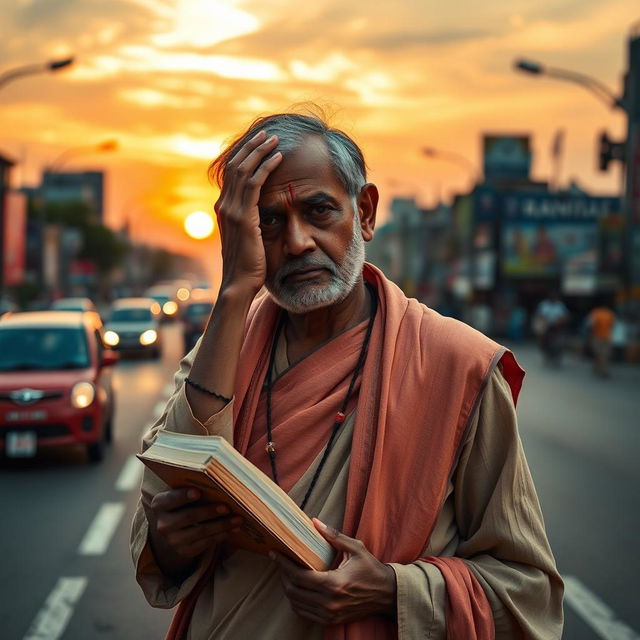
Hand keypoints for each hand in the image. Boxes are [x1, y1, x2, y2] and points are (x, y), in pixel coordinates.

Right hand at [147, 488, 241, 575]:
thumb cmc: (184, 503)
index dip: (183, 496)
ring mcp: (173, 540)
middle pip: (189, 516)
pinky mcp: (184, 551)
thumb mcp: (182, 495)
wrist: (175, 528)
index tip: (198, 492)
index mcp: (159, 505)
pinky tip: (233, 529)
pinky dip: (221, 535)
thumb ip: (193, 488)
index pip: (170, 499)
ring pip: (200, 532)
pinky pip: (206, 543)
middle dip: (210, 511)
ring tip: (238, 519)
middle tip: (227, 507)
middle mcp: (163, 524)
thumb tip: (219, 483)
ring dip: (222, 525)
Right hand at [214, 130, 282, 295]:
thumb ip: (250, 224)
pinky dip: (265, 167)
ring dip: (259, 151)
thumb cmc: (248, 268)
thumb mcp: (247, 240)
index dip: (244, 155)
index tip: (258, 143)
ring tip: (274, 138)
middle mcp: (224, 206)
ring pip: (244, 170)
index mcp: (224, 209)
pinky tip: (277, 157)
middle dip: (251, 146)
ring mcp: (232, 211)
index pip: (231, 173)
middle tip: (266, 132)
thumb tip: (261, 216)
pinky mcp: (244, 217)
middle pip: (235, 165)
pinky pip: (254, 184)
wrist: (239, 285)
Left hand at [271, 518, 396, 624]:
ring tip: (286, 573)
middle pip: (293, 591)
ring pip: (296, 605)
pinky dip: (296, 602)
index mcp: (334, 583)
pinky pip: (304, 614)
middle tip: (279, 561)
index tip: (274, 553)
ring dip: (288, 589)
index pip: (299, 576)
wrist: (387, 594)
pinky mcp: (331, 621)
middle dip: (282, 575)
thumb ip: (334, 536)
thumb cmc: (371, 569)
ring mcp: (329, 614)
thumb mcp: (355, 548)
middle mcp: (329, 602)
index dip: (283, 564)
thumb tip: (314, 522)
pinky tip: (296, 589)